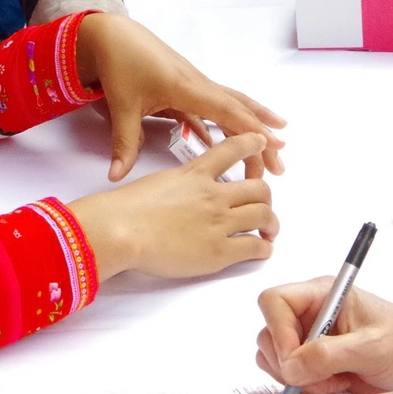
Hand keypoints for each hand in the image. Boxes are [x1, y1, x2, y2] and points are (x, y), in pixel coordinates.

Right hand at [68, 132, 278, 277]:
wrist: (120, 230)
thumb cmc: (126, 207)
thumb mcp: (158, 181)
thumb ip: (179, 184)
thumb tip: (183, 194)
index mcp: (196, 174)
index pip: (233, 148)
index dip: (252, 144)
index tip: (262, 143)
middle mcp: (213, 195)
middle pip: (259, 188)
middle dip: (266, 198)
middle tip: (263, 207)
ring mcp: (219, 222)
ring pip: (263, 215)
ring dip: (272, 224)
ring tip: (270, 231)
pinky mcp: (219, 251)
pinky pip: (255, 247)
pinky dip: (264, 248)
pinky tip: (262, 250)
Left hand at [76, 13, 285, 179]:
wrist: (113, 34)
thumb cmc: (121, 64)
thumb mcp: (122, 106)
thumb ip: (124, 143)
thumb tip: (116, 177)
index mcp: (188, 88)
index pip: (229, 112)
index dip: (253, 131)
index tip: (275, 148)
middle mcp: (199, 85)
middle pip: (240, 112)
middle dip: (262, 138)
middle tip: (280, 166)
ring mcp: (196, 85)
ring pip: (234, 106)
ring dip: (254, 126)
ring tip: (276, 145)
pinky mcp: (188, 87)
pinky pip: (218, 106)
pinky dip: (231, 121)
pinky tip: (233, 139)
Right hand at [256, 278, 392, 393]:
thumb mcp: (372, 348)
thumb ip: (328, 354)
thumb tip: (289, 365)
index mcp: (323, 294)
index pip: (273, 302)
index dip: (277, 331)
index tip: (295, 359)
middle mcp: (312, 314)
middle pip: (268, 335)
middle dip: (288, 362)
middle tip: (321, 375)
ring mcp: (312, 340)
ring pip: (276, 361)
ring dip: (299, 379)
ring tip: (335, 380)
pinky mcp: (317, 365)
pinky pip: (292, 379)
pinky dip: (308, 390)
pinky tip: (338, 387)